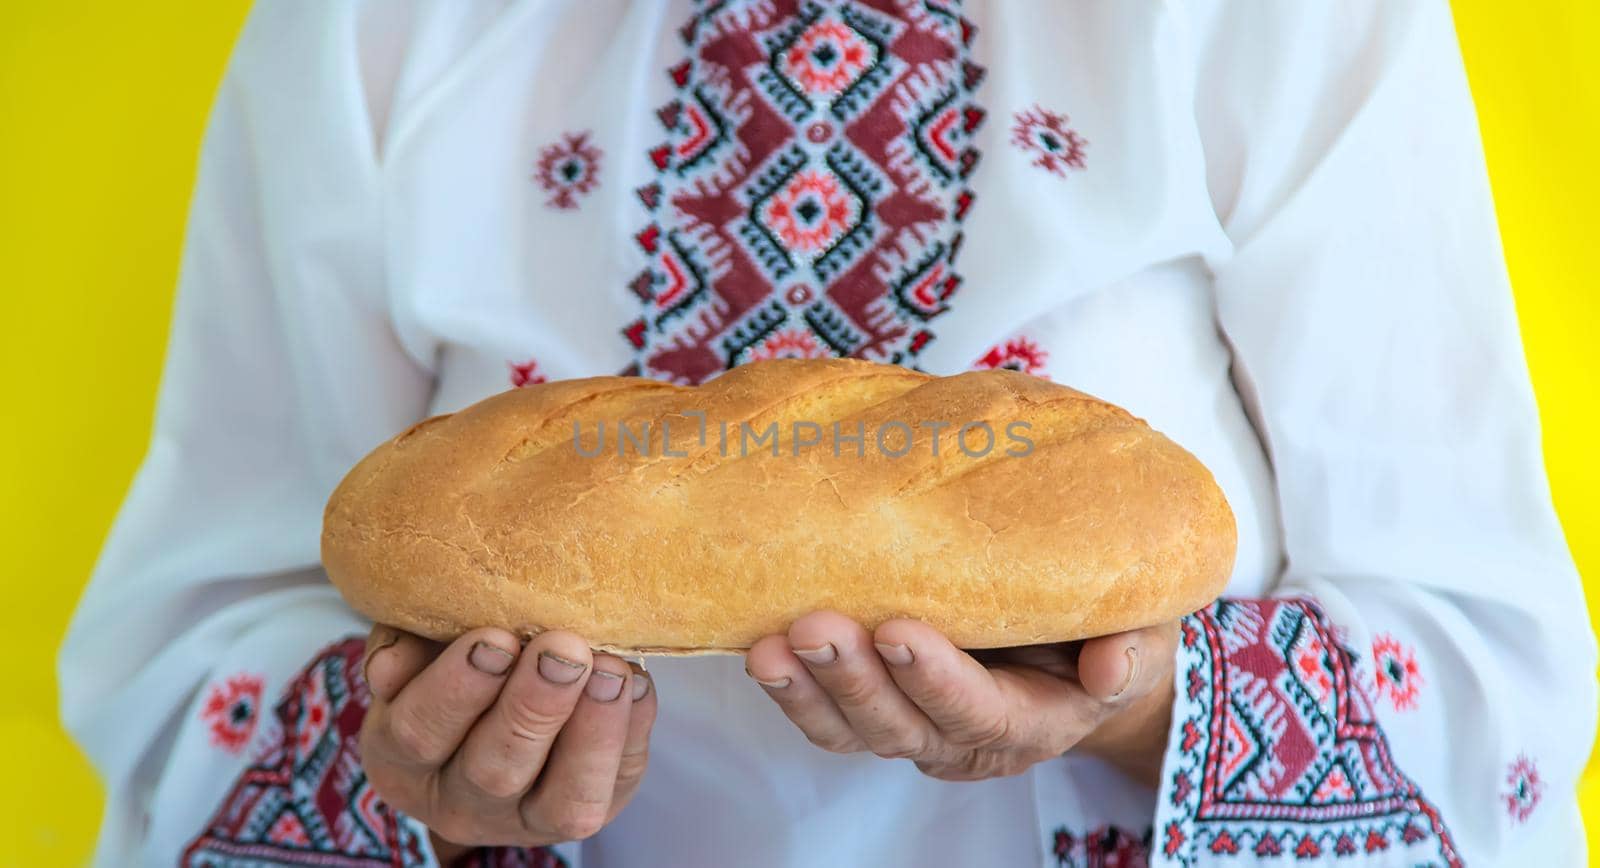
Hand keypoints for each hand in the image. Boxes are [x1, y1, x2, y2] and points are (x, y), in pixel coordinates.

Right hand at [359, 625, 656, 859]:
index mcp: (404, 760)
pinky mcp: (585, 811)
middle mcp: (460, 803)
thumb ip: (402, 647)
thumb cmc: (449, 663)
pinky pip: (615, 783)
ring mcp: (529, 820)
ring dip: (592, 731)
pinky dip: (631, 730)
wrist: (498, 702)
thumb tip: (391, 667)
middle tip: (563, 649)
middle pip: (494, 769)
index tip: (496, 638)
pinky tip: (633, 680)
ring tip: (610, 669)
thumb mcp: (416, 649)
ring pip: (564, 800)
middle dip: (533, 706)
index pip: (420, 732)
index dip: (457, 688)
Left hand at [744, 612, 1175, 785]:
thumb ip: (1133, 648)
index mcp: (1033, 722)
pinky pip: (827, 715)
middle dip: (855, 681)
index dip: (938, 680)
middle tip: (817, 627)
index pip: (980, 713)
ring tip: (770, 645)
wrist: (1081, 646)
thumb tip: (1112, 668)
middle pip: (901, 727)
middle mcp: (964, 739)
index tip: (900, 633)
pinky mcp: (877, 708)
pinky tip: (760, 648)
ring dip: (808, 690)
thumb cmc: (1106, 626)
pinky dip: (791, 689)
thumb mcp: (1142, 627)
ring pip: (852, 729)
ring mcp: (914, 727)